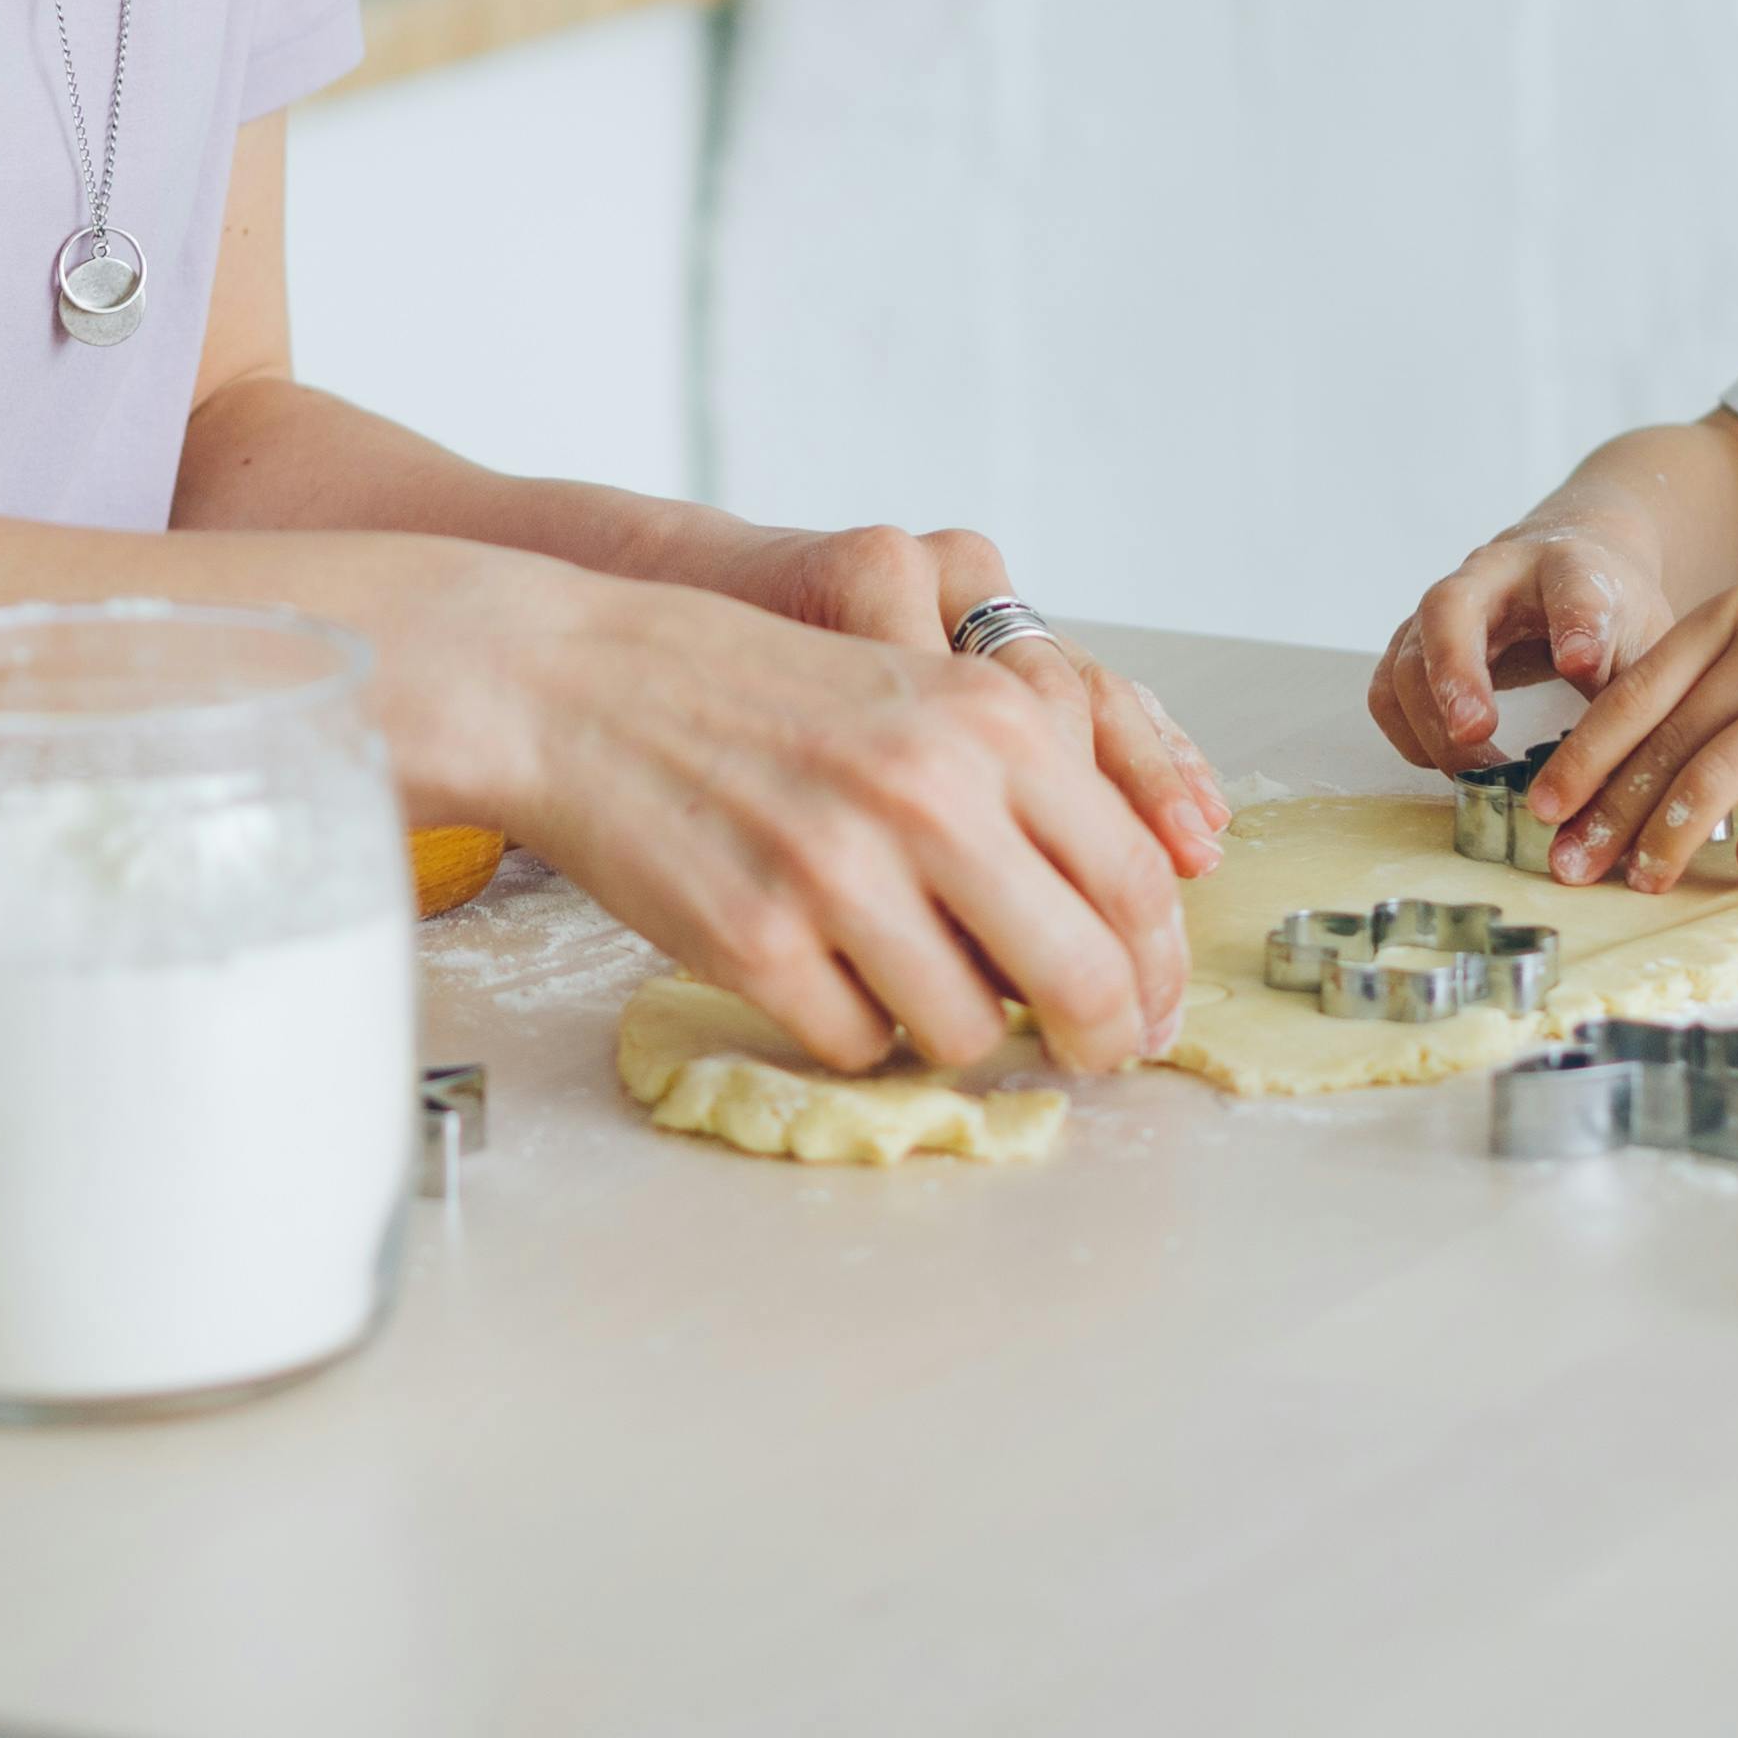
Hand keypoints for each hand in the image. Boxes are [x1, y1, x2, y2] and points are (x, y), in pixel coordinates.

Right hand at [485, 568, 1197, 1075]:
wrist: (581, 682)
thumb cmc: (754, 693)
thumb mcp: (916, 695)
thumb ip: (1022, 792)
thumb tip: (1116, 936)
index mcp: (988, 722)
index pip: (1131, 880)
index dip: (1156, 971)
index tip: (1150, 1011)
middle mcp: (929, 793)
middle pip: (1079, 976)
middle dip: (1098, 1039)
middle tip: (1085, 1055)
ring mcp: (840, 872)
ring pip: (967, 1030)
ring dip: (953, 1028)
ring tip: (907, 975)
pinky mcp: (757, 941)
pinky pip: (857, 1043)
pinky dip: (851, 1025)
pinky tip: (819, 965)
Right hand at [1366, 516, 1679, 772]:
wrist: (1567, 570)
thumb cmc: (1608, 611)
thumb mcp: (1643, 638)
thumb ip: (1635, 693)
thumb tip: (1627, 775)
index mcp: (1566, 567)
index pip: (1571, 587)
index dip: (1576, 624)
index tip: (1581, 663)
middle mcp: (1489, 576)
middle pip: (1451, 610)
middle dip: (1456, 672)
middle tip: (1475, 730)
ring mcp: (1441, 611)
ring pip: (1409, 659)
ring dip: (1432, 724)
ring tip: (1480, 774)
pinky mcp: (1415, 646)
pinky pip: (1388, 692)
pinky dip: (1409, 735)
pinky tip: (1451, 766)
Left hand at [1523, 581, 1737, 889]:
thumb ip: (1725, 689)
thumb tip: (1638, 771)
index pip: (1636, 691)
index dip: (1583, 756)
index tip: (1544, 808)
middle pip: (1663, 740)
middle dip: (1606, 812)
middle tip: (1570, 864)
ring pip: (1710, 779)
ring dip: (1666, 842)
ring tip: (1643, 881)